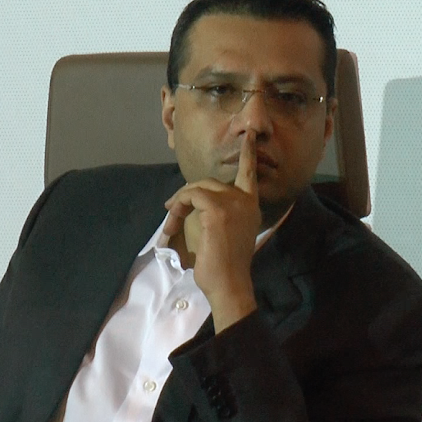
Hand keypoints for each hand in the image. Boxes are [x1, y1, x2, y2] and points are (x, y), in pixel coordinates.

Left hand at [163, 132, 261, 332]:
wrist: (229, 284)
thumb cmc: (224, 267)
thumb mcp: (227, 235)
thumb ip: (221, 215)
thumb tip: (197, 203)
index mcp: (251, 207)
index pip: (250, 174)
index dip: (247, 154)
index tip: (248, 136)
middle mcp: (245, 201)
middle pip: (211, 182)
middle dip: (187, 194)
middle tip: (171, 210)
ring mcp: (233, 203)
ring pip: (198, 188)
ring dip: (179, 203)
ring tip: (170, 221)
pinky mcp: (217, 210)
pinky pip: (191, 196)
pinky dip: (178, 206)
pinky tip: (173, 221)